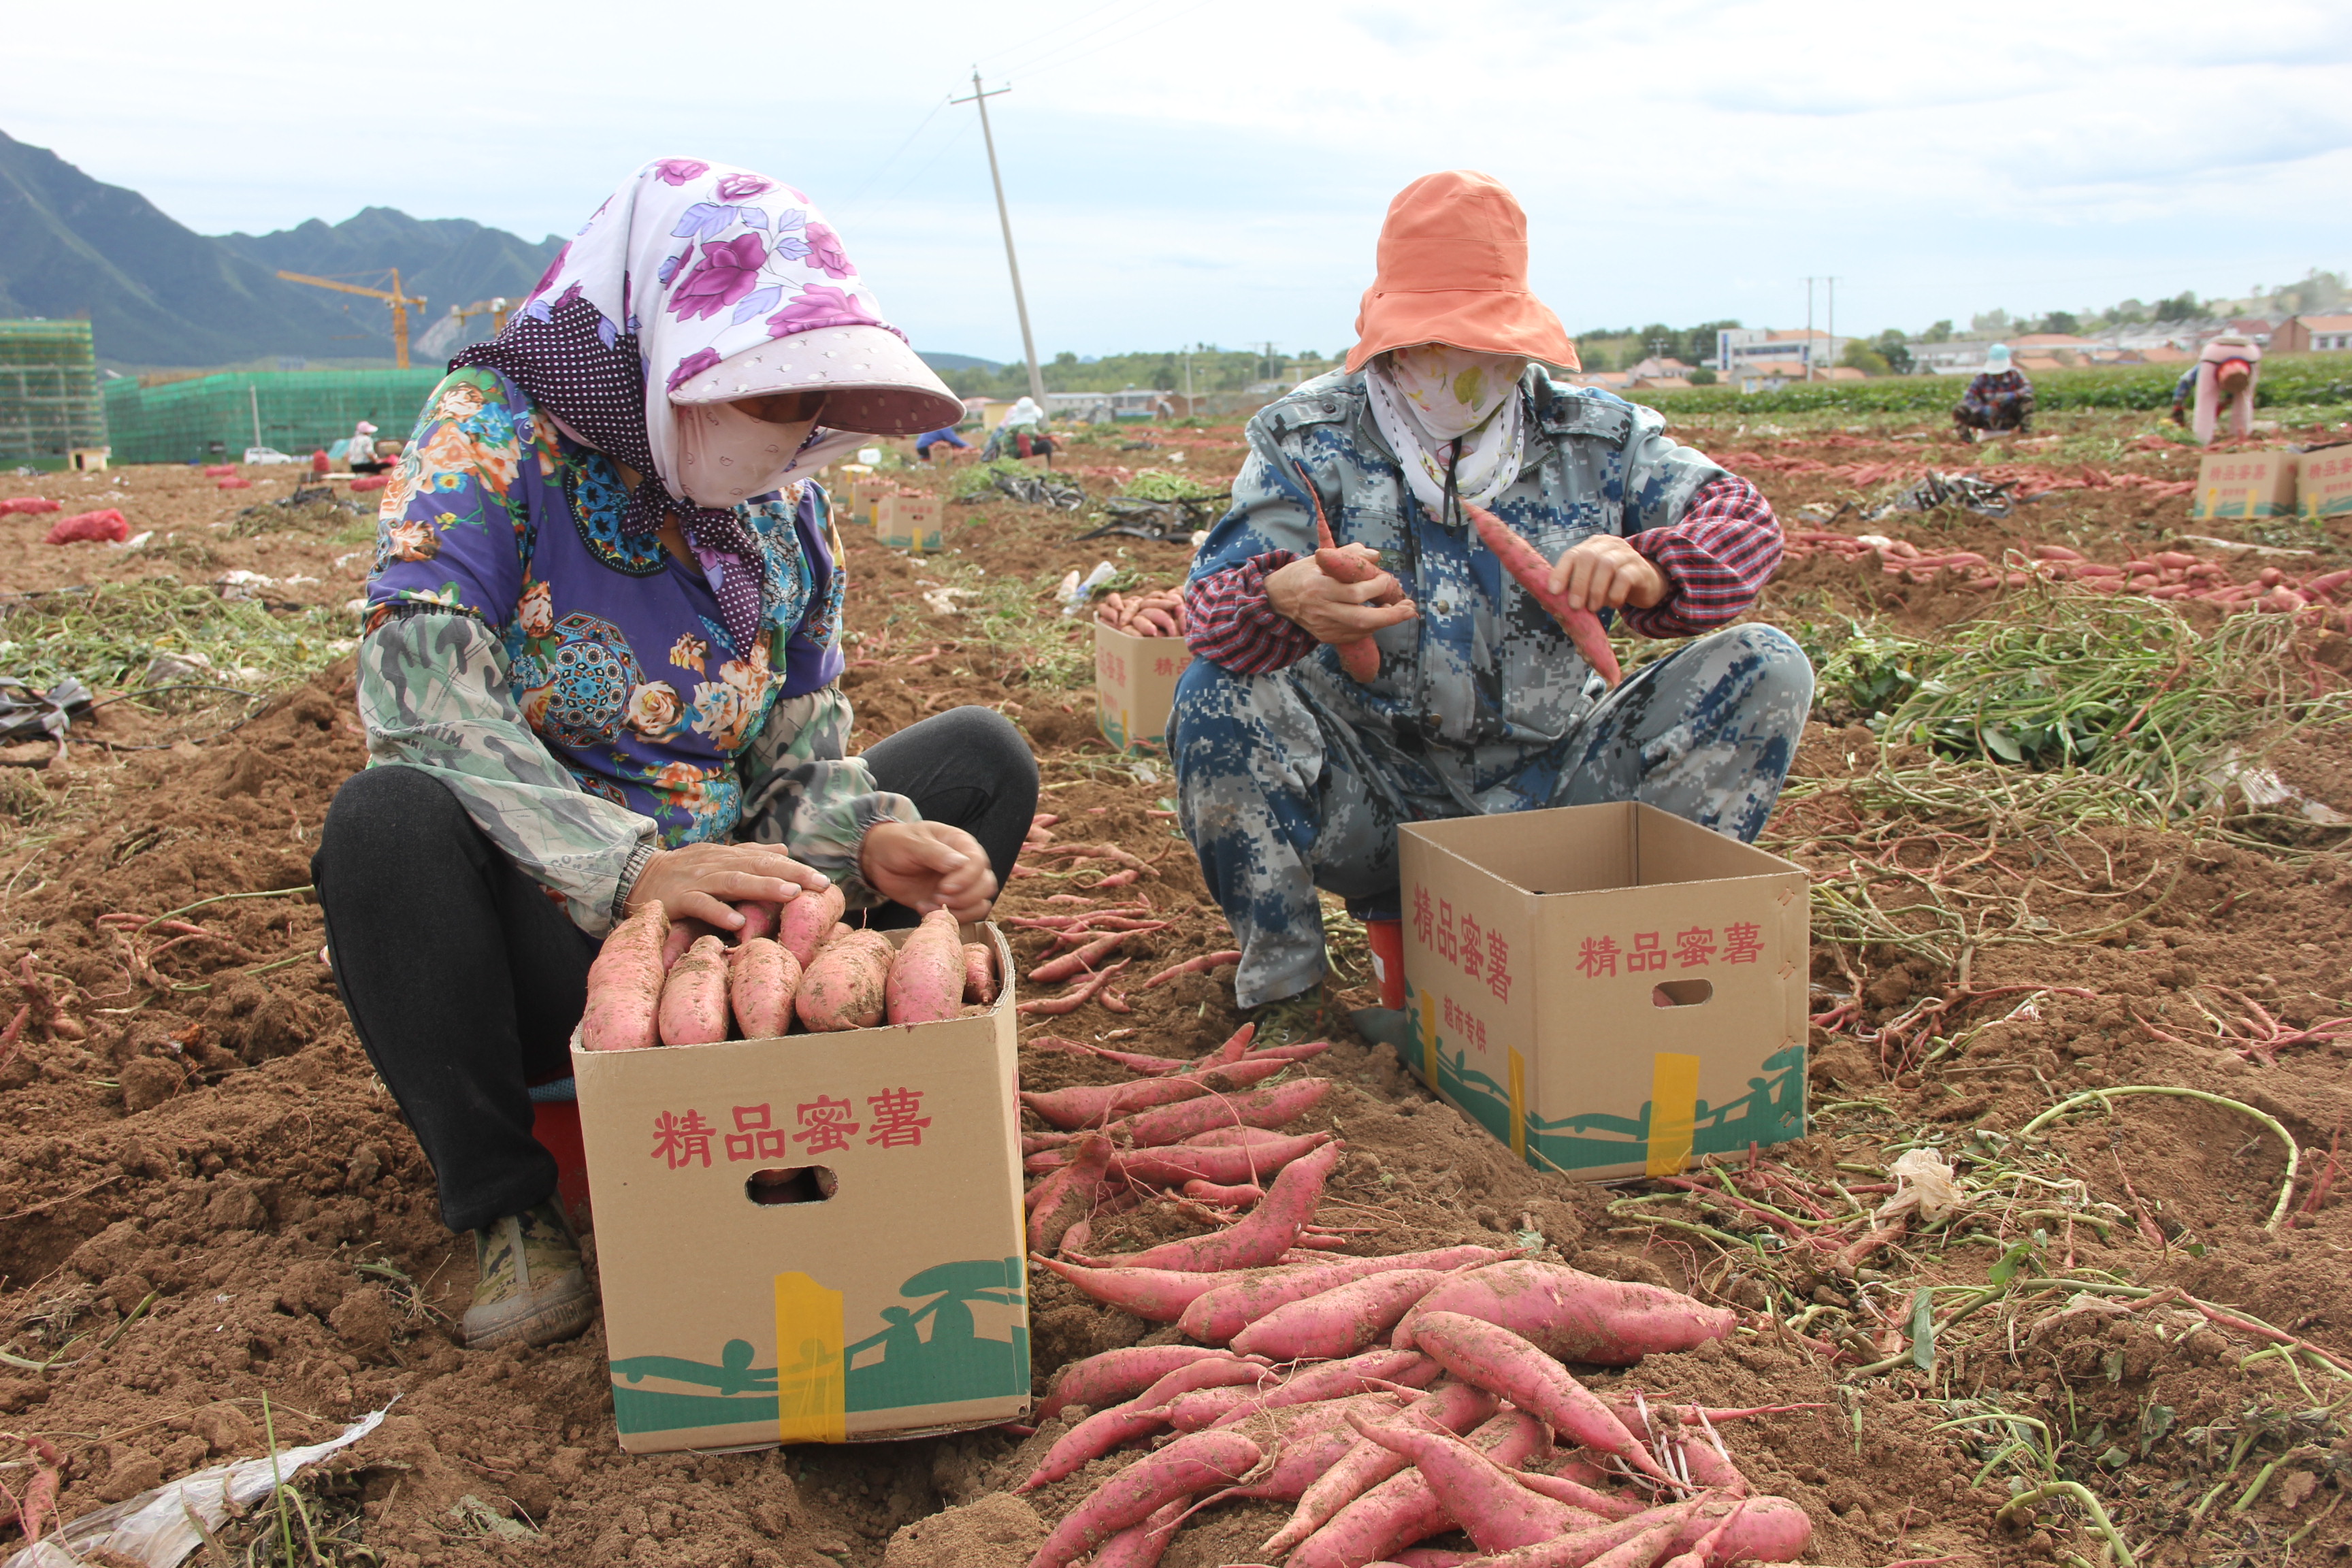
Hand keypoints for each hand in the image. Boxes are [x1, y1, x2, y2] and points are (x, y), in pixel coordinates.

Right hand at [625, 844, 830, 929]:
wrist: (635, 879)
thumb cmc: (682, 874)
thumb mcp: (717, 860)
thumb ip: (749, 855)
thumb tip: (784, 848)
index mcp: (726, 856)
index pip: (766, 860)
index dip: (795, 868)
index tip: (823, 880)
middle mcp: (714, 864)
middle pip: (756, 867)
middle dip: (790, 875)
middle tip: (819, 884)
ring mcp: (696, 882)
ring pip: (733, 882)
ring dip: (763, 888)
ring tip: (790, 894)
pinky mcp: (677, 901)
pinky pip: (699, 906)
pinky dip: (718, 913)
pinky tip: (737, 922)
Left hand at [861, 821, 997, 921]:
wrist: (880, 859)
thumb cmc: (897, 843)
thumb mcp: (912, 843)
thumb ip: (935, 853)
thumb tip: (959, 863)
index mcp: (961, 844)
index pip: (978, 863)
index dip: (966, 878)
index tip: (944, 886)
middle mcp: (966, 865)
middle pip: (986, 886)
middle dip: (963, 897)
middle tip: (937, 895)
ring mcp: (960, 886)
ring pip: (980, 904)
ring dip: (958, 910)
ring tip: (931, 903)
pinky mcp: (950, 902)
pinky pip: (964, 916)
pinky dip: (948, 918)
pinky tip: (924, 909)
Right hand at [1264, 549, 1417, 645]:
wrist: (1276, 599)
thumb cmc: (1300, 575)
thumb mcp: (1320, 559)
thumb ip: (1348, 555)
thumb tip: (1374, 556)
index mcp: (1319, 588)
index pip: (1354, 592)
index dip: (1376, 587)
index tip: (1386, 578)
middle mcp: (1321, 610)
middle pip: (1361, 618)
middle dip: (1390, 615)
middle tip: (1409, 608)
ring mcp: (1323, 627)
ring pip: (1360, 630)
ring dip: (1384, 621)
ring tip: (1401, 611)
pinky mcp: (1325, 637)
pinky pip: (1354, 636)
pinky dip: (1370, 628)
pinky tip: (1380, 618)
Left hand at [1545, 536, 1668, 612]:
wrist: (1648, 583)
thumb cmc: (1612, 584)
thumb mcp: (1593, 581)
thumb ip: (1575, 585)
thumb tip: (1552, 602)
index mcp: (1593, 546)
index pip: (1573, 554)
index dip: (1561, 572)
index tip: (1553, 591)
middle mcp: (1609, 545)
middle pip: (1588, 557)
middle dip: (1578, 584)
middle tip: (1575, 606)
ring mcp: (1626, 554)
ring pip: (1606, 565)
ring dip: (1596, 590)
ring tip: (1593, 608)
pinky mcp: (1640, 568)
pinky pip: (1625, 578)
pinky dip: (1615, 594)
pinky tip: (1612, 604)